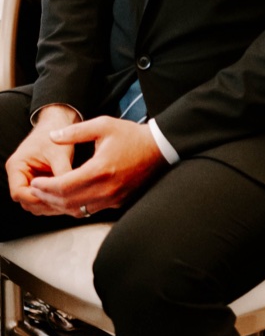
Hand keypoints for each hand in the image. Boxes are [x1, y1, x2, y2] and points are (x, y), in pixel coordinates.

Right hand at [6, 106, 77, 214]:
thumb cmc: (56, 135)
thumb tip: (71, 190)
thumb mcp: (59, 153)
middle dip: (43, 204)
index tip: (53, 199)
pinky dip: (53, 200)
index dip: (35, 198)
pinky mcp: (39, 182)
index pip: (18, 192)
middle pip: (25, 200)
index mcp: (16, 166)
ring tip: (68, 204)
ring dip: (49, 204)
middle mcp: (18, 175)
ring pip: (34, 201)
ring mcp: (28, 179)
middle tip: (64, 206)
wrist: (58, 125)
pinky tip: (69, 200)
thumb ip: (63, 172)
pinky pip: (43, 196)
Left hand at [29, 116, 164, 217]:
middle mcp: (106, 188)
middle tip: (35, 190)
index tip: (34, 182)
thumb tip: (52, 137)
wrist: (160, 148)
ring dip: (59, 205)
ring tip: (48, 195)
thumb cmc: (132, 135)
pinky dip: (74, 207)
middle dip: (47, 197)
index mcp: (100, 169)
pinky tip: (67, 198)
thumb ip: (75, 132)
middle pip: (67, 202)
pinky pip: (90, 210)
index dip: (44, 187)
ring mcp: (114, 198)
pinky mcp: (119, 202)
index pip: (63, 186)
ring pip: (77, 210)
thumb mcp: (103, 125)